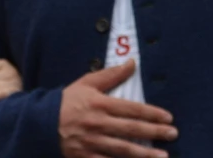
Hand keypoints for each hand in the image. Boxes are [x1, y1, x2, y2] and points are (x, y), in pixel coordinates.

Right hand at [59, 61, 176, 157]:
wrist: (40, 122)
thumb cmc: (67, 101)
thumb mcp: (86, 83)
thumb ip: (111, 75)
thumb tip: (132, 63)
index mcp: (98, 104)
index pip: (131, 108)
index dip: (151, 113)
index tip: (168, 117)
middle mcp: (97, 123)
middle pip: (131, 129)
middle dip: (155, 132)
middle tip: (173, 133)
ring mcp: (91, 142)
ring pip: (124, 149)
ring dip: (145, 154)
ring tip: (165, 156)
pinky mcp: (86, 156)